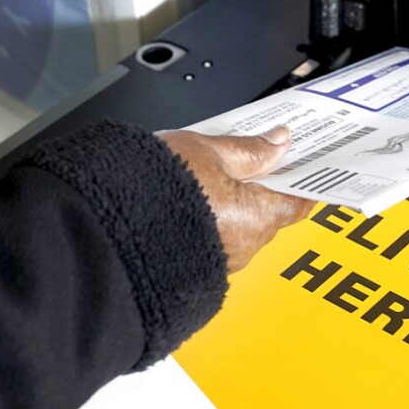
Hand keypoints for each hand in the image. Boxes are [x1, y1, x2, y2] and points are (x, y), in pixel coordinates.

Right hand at [157, 127, 313, 272]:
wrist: (105, 224)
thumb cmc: (155, 188)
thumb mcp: (209, 151)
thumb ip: (250, 149)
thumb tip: (279, 141)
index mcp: (258, 216)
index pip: (299, 201)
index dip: (303, 180)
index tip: (302, 164)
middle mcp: (244, 246)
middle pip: (269, 213)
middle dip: (262, 187)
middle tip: (252, 156)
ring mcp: (220, 261)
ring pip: (240, 227)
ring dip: (234, 204)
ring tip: (212, 173)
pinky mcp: (195, 267)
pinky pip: (215, 240)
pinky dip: (212, 221)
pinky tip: (193, 200)